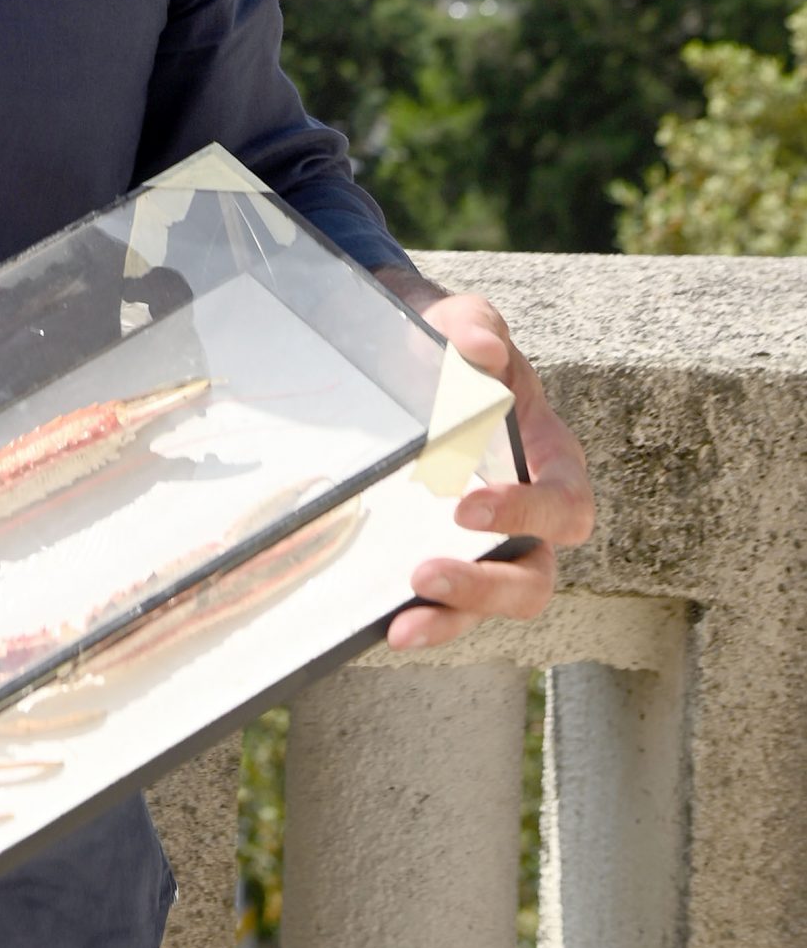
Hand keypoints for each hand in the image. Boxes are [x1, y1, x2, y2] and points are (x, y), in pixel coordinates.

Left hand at [373, 279, 595, 652]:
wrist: (404, 355)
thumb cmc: (451, 343)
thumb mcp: (464, 323)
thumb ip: (475, 329)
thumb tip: (483, 351)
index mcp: (548, 459)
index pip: (564, 504)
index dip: (527, 514)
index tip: (467, 509)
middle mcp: (527, 512)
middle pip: (535, 575)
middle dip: (487, 585)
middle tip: (425, 572)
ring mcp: (486, 542)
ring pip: (492, 602)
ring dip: (453, 618)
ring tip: (404, 624)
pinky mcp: (442, 552)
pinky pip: (445, 600)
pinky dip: (422, 616)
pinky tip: (382, 624)